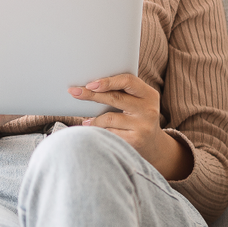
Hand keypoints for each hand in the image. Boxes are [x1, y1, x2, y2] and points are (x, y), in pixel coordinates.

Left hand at [68, 73, 190, 179]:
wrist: (153, 146)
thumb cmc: (137, 118)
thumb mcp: (137, 103)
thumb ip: (122, 93)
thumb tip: (89, 87)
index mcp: (149, 95)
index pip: (128, 81)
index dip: (108, 81)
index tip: (90, 83)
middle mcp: (148, 110)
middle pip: (115, 98)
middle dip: (91, 95)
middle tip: (74, 92)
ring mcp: (143, 126)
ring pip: (109, 118)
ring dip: (95, 120)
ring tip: (87, 121)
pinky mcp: (135, 141)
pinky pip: (109, 133)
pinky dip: (99, 130)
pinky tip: (94, 130)